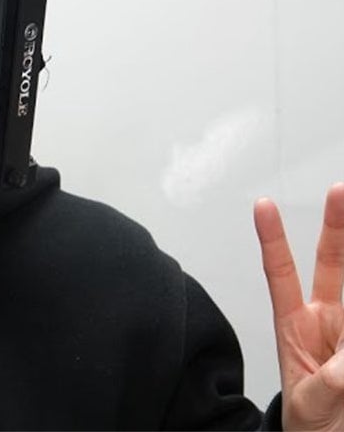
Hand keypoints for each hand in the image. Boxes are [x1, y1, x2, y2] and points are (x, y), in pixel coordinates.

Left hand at [255, 182, 343, 430]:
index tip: (262, 205)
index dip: (272, 239)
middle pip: (334, 264)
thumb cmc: (311, 424)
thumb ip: (328, 382)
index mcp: (296, 326)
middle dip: (338, 226)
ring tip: (338, 345)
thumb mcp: (309, 404)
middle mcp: (329, 321)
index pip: (281, 273)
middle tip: (339, 190)